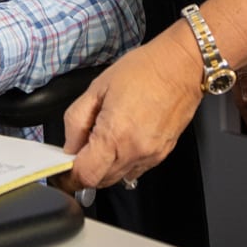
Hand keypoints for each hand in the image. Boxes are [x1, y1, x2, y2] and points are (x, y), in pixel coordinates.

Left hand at [61, 30, 204, 188]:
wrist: (181, 65)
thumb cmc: (143, 69)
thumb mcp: (97, 88)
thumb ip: (76, 120)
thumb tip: (69, 145)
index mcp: (115, 135)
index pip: (85, 176)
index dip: (69, 175)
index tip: (64, 166)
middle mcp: (134, 151)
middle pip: (100, 181)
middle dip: (86, 169)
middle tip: (82, 147)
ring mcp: (151, 155)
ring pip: (118, 178)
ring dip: (105, 167)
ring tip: (105, 138)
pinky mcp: (163, 154)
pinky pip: (136, 169)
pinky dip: (123, 162)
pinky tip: (123, 139)